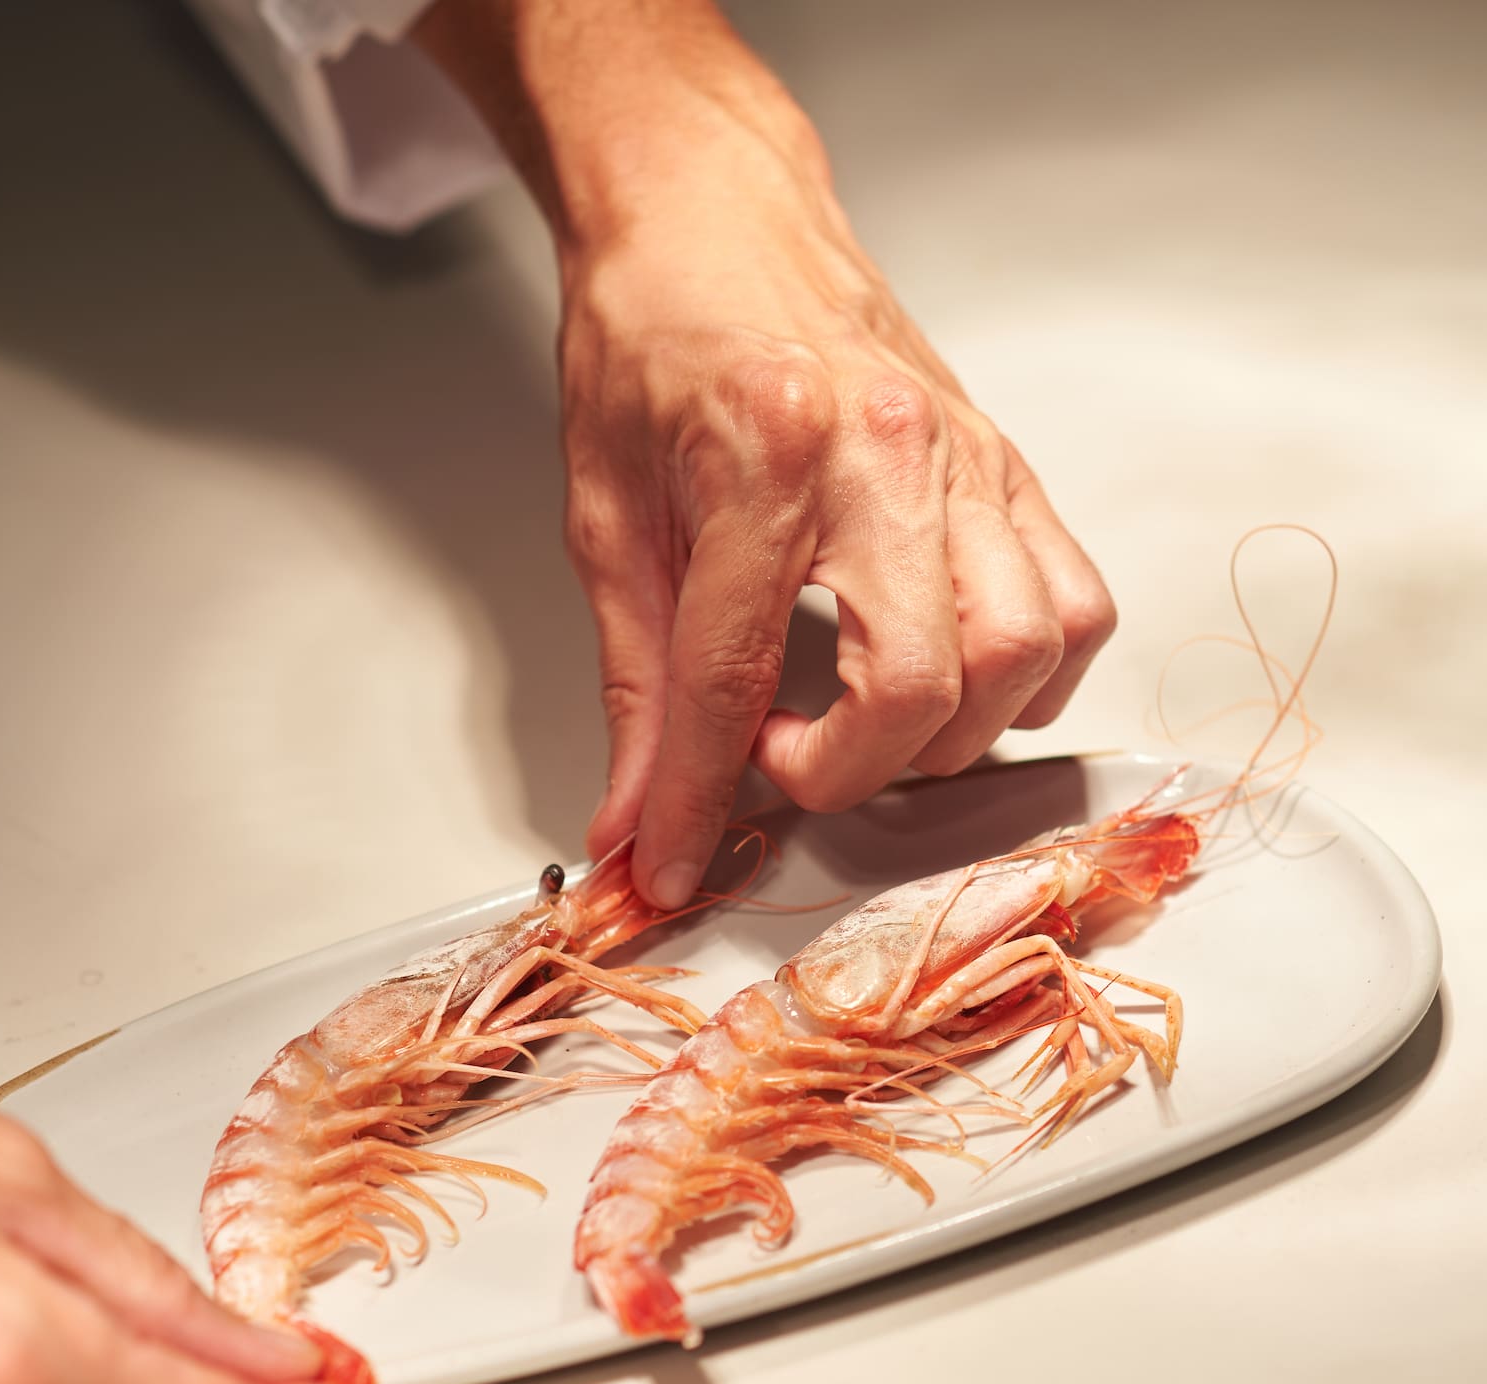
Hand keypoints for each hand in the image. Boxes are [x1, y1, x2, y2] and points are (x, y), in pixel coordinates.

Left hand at [563, 165, 1116, 909]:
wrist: (716, 220)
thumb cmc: (654, 344)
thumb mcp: (607, 518)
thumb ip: (637, 685)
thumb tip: (636, 819)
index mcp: (767, 455)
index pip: (735, 679)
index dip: (697, 798)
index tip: (670, 863)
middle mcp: (888, 454)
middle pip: (919, 683)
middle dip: (848, 771)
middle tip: (783, 758)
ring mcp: (968, 459)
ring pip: (1020, 653)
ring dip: (943, 732)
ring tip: (866, 721)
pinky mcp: (1009, 467)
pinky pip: (1074, 604)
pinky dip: (1029, 675)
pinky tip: (953, 678)